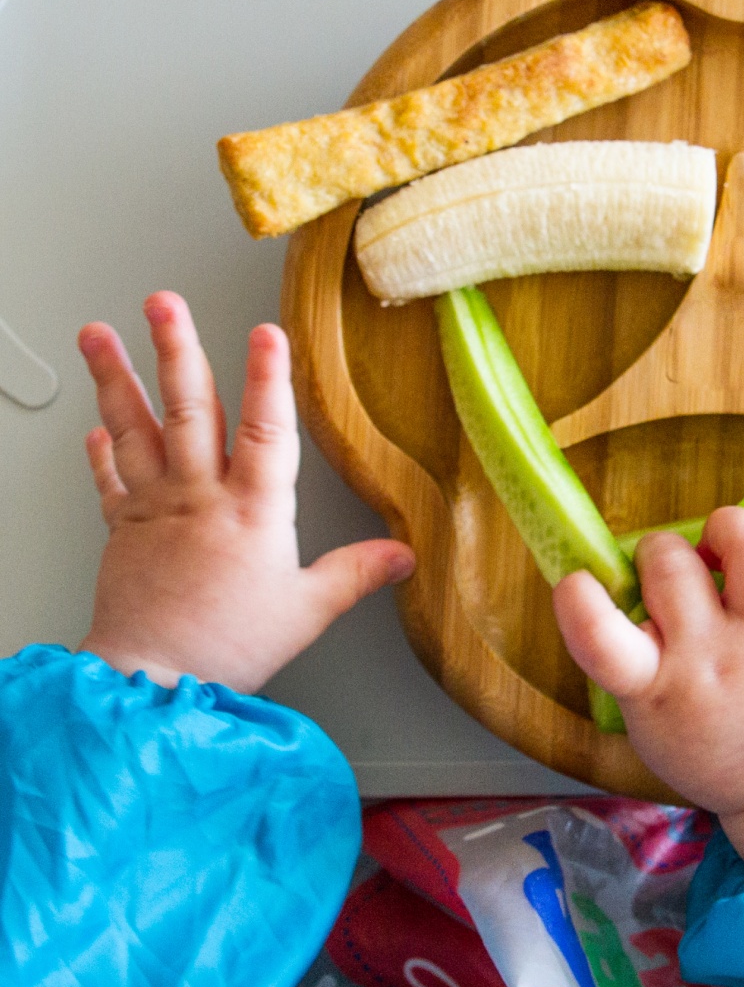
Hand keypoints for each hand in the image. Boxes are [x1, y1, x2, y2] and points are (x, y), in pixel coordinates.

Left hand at [77, 291, 413, 693]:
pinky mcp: (122, 529)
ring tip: (99, 334)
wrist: (150, 683)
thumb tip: (403, 554)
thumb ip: (355, 574)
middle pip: (188, 410)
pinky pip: (109, 477)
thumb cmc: (227, 647)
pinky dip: (101, 447)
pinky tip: (96, 421)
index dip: (269, 378)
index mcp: (253, 511)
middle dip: (176, 349)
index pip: (266, 430)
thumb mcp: (306, 611)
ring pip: (136, 429)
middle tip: (163, 303)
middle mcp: (200, 497)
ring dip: (116, 378)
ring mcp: (155, 507)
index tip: (267, 332)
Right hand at [553, 506, 743, 875]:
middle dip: (660, 550)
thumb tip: (620, 569)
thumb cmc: (702, 736)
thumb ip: (625, 650)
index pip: (602, 641)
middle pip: (671, 564)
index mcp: (653, 687)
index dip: (580, 602)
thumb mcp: (645, 714)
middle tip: (670, 573)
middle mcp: (710, 658)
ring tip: (722, 550)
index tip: (575, 582)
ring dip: (727, 529)